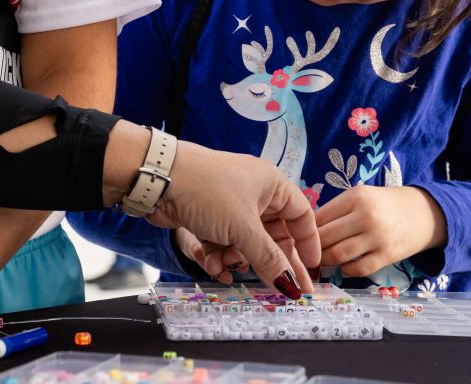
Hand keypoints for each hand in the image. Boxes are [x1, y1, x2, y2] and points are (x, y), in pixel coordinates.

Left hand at [150, 142, 318, 295]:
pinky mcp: (210, 216)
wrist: (158, 180)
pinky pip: (225, 242)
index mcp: (272, 184)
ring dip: (237, 258)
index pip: (301, 215)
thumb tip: (292, 287)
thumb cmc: (208, 192)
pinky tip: (213, 265)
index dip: (308, 243)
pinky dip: (220, 255)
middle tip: (283, 291)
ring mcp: (231, 205)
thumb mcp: (243, 229)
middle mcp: (255, 193)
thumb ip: (269, 260)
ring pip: (246, 242)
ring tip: (226, 265)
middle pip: (273, 234)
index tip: (311, 269)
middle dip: (270, 260)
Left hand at [314, 184, 445, 276]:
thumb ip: (336, 210)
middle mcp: (366, 215)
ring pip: (339, 255)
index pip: (319, 217)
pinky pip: (358, 269)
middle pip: (326, 237)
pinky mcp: (387, 255)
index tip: (298, 238)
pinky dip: (346, 271)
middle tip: (305, 254)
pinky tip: (344, 266)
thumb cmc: (383, 205)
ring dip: (326, 261)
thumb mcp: (360, 196)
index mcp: (356, 197)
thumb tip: (304, 230)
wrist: (421, 213)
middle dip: (311, 249)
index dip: (304, 230)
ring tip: (322, 260)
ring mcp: (378, 237)